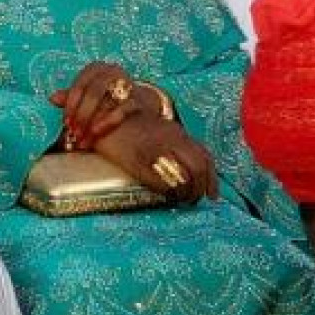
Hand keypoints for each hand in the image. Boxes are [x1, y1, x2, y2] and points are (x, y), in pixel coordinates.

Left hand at [49, 62, 143, 149]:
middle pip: (93, 92)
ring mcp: (129, 84)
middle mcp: (113, 70)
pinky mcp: (140, 100)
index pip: (81, 84)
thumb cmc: (106, 111)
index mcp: (97, 68)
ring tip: (82, 138)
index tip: (66, 122)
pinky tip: (95, 135)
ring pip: (106, 100)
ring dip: (91, 121)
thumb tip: (52, 98)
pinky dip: (106, 123)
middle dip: (81, 115)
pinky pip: (121, 110)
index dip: (71, 104)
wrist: (137, 125)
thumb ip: (72, 99)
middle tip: (73, 132)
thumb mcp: (87, 105)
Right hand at [93, 115, 219, 204]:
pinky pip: (163, 182)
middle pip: (199, 168)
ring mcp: (156, 150)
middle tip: (195, 200)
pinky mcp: (140, 162)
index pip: (205, 157)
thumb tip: (192, 170)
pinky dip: (170, 193)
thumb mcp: (159, 130)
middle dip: (201, 189)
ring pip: (184, 178)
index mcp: (176, 132)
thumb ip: (175, 143)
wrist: (103, 113)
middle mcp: (170, 140)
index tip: (212, 195)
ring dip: (186, 194)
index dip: (212, 179)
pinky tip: (167, 196)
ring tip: (182, 200)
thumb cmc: (130, 125)